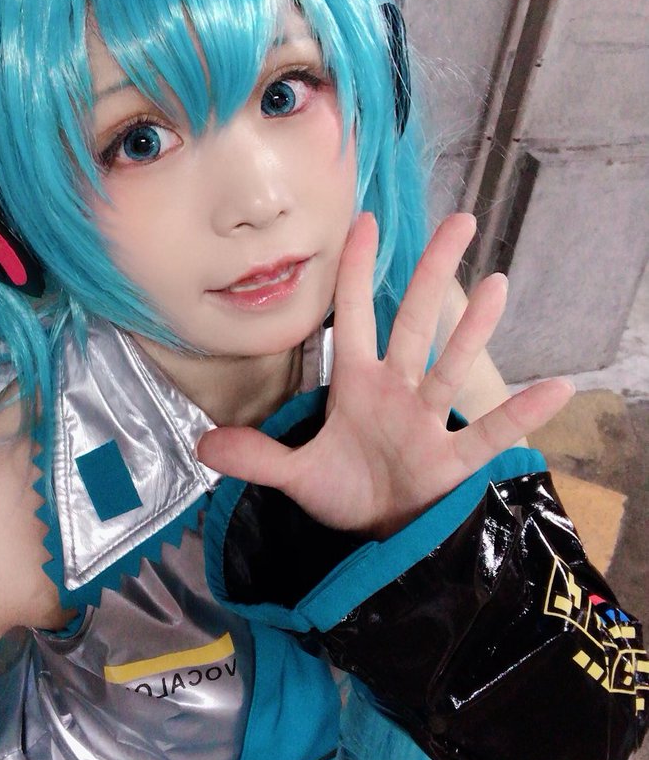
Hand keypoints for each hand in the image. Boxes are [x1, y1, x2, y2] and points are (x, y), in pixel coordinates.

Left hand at [196, 213, 573, 536]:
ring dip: (475, 329)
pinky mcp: (452, 460)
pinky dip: (521, 414)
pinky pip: (487, 433)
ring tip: (498, 285)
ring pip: (452, 366)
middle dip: (434, 274)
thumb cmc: (346, 492)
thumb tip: (202, 445)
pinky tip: (557, 388)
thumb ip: (257, 457)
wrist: (380, 538)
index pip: (356, 317)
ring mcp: (428, 421)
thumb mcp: (297, 475)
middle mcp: (397, 391)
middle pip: (416, 323)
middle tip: (459, 221)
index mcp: (358, 386)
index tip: (366, 223)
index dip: (359, 273)